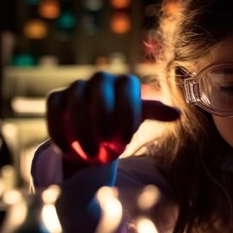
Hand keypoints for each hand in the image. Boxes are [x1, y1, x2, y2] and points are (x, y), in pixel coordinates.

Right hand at [46, 72, 179, 163]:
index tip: (126, 140)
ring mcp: (76, 87)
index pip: (128, 92)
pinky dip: (60, 132)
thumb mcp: (138, 118)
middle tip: (107, 145)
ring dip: (83, 131)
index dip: (127, 115)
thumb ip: (154, 112)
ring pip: (77, 103)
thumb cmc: (121, 124)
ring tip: (92, 153)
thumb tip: (178, 114)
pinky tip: (69, 151)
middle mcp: (101, 79)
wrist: (93, 134)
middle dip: (104, 119)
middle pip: (100, 91)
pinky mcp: (55, 98)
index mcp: (125, 83)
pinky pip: (55, 111)